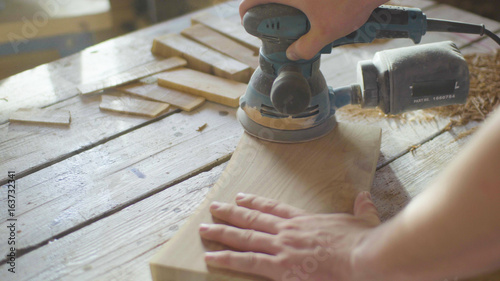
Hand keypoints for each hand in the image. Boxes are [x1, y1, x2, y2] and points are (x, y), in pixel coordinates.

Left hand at [199, 192, 380, 280]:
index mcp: (304, 220)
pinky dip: (227, 258)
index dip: (255, 202)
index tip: (241, 197)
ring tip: (204, 228)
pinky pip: (246, 261)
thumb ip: (361, 209)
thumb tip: (364, 197)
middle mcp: (287, 230)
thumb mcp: (363, 220)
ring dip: (222, 232)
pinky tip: (211, 256)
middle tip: (213, 208)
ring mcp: (281, 246)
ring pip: (244, 237)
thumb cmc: (362, 241)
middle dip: (231, 214)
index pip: (273, 209)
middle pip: (252, 219)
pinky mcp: (279, 266)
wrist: (361, 256)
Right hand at [239, 0, 385, 59]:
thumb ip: (306, 46)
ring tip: (298, 22)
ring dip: (288, 9)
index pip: (252, 1)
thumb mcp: (326, 31)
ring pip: (288, 1)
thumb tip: (293, 54)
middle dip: (270, 12)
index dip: (247, 13)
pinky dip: (304, 6)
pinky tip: (315, 12)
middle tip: (276, 27)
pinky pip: (303, 1)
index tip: (249, 23)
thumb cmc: (349, 1)